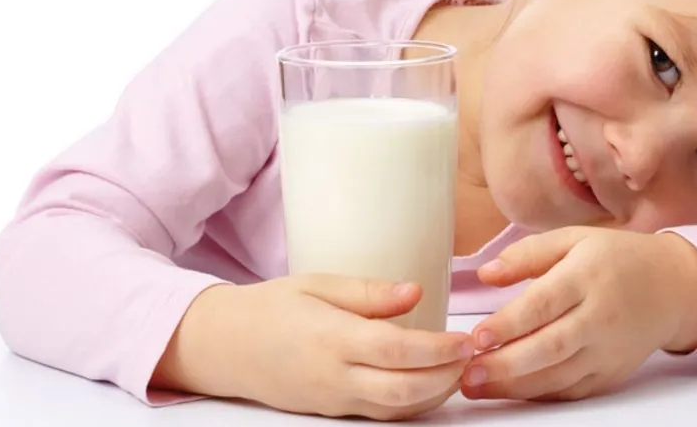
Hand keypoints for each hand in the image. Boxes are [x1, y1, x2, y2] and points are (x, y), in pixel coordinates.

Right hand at [152, 275, 474, 420]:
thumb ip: (369, 292)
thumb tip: (416, 291)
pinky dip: (412, 404)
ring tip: (460, 369)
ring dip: (435, 394)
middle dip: (446, 377)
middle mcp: (333, 375)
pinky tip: (431, 384)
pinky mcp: (332, 412)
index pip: (396, 349)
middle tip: (474, 356)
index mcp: (331, 337)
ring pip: (396, 410)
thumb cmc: (271, 307)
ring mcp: (333, 399)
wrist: (222, 346)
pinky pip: (380, 415)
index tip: (468, 338)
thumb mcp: (317, 283)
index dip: (438, 349)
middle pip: (403, 390)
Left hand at [460, 227, 696, 401]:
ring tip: (476, 386)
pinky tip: (509, 390)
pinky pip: (572, 389)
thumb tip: (486, 274)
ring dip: (515, 385)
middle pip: (551, 346)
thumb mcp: (573, 239)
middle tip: (467, 373)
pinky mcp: (611, 372)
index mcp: (588, 275)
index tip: (477, 336)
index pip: (544, 303)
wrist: (674, 288)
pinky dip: (539, 394)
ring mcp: (608, 349)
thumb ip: (527, 254)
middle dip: (506, 365)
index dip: (509, 323)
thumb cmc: (617, 258)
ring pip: (559, 375)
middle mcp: (600, 315)